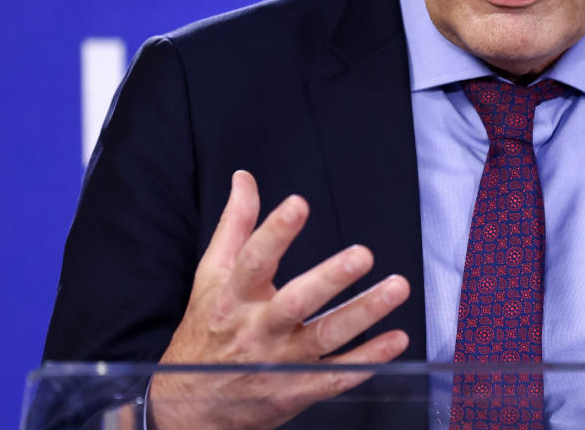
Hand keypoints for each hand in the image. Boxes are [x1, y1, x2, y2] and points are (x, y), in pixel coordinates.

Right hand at [148, 171, 410, 429]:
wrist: (188, 408)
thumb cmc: (206, 331)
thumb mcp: (211, 277)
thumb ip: (235, 226)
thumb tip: (244, 178)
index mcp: (232, 297)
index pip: (253, 260)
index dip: (275, 232)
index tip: (298, 204)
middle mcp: (256, 330)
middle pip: (295, 303)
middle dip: (330, 279)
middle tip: (363, 254)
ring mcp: (279, 362)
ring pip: (325, 338)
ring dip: (363, 313)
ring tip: (396, 287)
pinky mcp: (297, 389)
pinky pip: (337, 375)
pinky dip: (368, 359)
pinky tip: (396, 339)